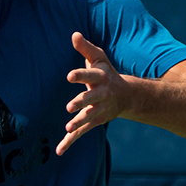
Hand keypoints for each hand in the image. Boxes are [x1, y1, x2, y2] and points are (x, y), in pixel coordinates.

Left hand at [58, 32, 128, 154]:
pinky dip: (70, 141)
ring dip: (79, 123)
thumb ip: (85, 48)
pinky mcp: (95, 121)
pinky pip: (82, 132)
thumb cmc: (106, 72)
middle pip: (91, 98)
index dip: (80, 76)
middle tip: (69, 107)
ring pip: (89, 117)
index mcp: (101, 78)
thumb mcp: (98, 58)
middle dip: (81, 102)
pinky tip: (59, 151)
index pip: (90, 76)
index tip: (69, 76)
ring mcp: (99, 109)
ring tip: (68, 128)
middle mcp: (102, 95)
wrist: (126, 95)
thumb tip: (74, 34)